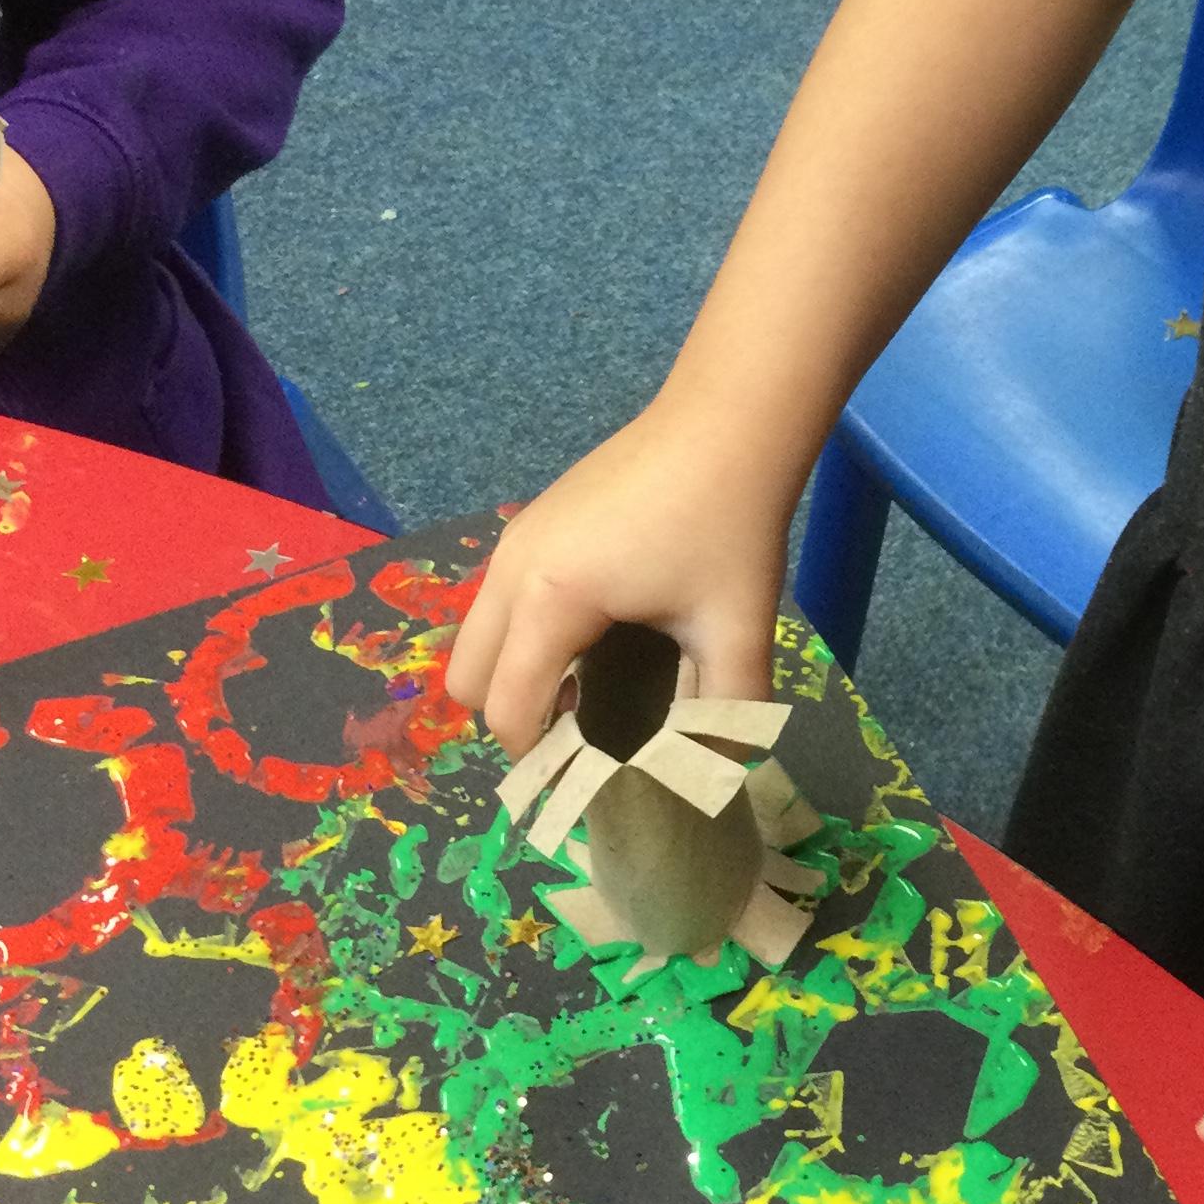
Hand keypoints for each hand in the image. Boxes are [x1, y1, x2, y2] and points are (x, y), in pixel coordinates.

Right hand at [447, 390, 797, 755]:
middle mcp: (512, 569)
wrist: (727, 420)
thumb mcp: (737, 627)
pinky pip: (498, 602)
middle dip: (511, 719)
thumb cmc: (729, 522)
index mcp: (551, 599)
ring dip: (515, 676)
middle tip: (584, 736)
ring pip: (475, 638)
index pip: (508, 709)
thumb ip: (727, 711)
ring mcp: (515, 540)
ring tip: (592, 690)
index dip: (538, 761)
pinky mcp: (531, 524)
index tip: (586, 783)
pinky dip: (524, 638)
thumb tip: (717, 773)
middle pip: (466, 679)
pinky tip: (597, 638)